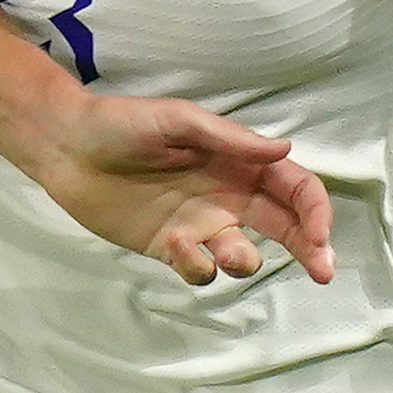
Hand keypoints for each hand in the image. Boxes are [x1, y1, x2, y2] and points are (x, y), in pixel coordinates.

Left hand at [30, 90, 340, 288]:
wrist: (68, 147)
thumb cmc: (123, 123)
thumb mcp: (179, 121)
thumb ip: (231, 140)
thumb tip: (285, 151)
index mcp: (238, 163)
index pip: (294, 188)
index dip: (315, 211)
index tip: (321, 235)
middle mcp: (227, 196)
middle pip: (285, 227)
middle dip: (311, 249)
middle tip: (324, 272)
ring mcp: (200, 224)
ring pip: (244, 256)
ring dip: (246, 260)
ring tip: (231, 252)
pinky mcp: (169, 248)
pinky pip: (198, 269)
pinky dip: (197, 266)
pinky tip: (177, 247)